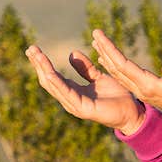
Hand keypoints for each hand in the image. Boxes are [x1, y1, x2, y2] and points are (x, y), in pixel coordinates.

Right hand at [26, 44, 145, 134]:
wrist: (132, 112)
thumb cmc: (116, 97)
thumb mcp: (98, 77)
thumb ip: (85, 68)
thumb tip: (71, 53)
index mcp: (74, 92)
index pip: (53, 76)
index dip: (43, 63)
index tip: (34, 49)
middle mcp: (71, 99)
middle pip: (49, 80)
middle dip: (39, 64)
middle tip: (30, 49)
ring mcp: (75, 105)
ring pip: (54, 85)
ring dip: (44, 70)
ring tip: (36, 56)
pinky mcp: (82, 108)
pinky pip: (67, 94)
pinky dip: (57, 83)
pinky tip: (49, 73)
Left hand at [91, 29, 161, 128]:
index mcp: (148, 86)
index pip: (123, 65)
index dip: (110, 49)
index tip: (99, 35)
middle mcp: (141, 89)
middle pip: (116, 68)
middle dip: (105, 50)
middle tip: (95, 33)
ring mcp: (142, 91)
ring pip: (118, 73)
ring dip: (106, 57)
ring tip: (96, 43)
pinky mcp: (145, 90)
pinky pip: (123, 77)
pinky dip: (113, 66)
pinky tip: (108, 60)